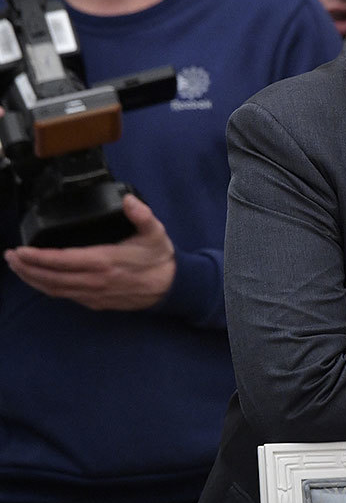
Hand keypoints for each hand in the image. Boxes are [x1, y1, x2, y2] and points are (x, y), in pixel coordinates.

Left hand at [4, 194, 174, 309]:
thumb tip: (128, 200)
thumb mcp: (156, 232)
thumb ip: (142, 215)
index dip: (38, 257)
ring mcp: (93, 294)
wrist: (172, 287)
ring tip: (17, 267)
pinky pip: (65, 296)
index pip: (62, 261)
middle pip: (51, 278)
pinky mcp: (95, 303)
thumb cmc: (160, 258)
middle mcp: (95, 281)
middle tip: (9, 257)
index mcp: (105, 261)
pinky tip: (40, 279)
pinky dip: (47, 288)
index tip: (19, 250)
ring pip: (54, 290)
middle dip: (26, 268)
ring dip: (32, 279)